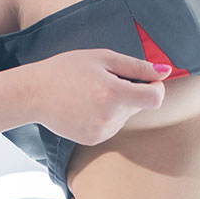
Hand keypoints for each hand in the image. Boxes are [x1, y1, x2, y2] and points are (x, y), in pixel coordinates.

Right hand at [27, 49, 167, 144]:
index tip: (146, 79)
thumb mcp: (102, 58)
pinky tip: (86, 106)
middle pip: (140, 106)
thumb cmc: (66, 70)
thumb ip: (137, 66)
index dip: (155, 86)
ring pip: (126, 117)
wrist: (33, 94)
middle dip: (132, 92)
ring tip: (92, 94)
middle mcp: (109, 117)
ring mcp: (101, 132)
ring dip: (119, 105)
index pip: (155, 98)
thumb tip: (166, 71)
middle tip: (107, 81)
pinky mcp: (93, 140)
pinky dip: (107, 116)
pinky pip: (113, 127)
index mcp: (113, 93)